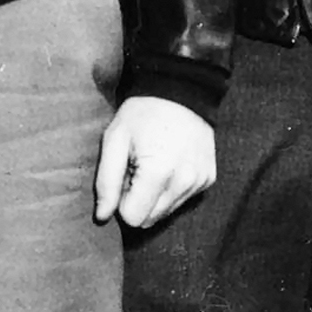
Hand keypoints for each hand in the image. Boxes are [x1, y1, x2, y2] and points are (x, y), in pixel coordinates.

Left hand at [94, 94, 215, 228]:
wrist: (181, 92)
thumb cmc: (141, 115)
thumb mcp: (114, 140)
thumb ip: (106, 182)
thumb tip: (102, 217)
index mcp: (158, 174)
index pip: (133, 218)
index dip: (121, 201)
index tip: (123, 177)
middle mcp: (184, 183)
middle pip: (150, 219)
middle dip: (137, 201)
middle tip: (135, 170)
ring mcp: (200, 182)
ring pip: (166, 212)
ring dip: (154, 196)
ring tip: (151, 165)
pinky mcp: (209, 179)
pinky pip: (182, 200)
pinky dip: (171, 189)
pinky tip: (168, 163)